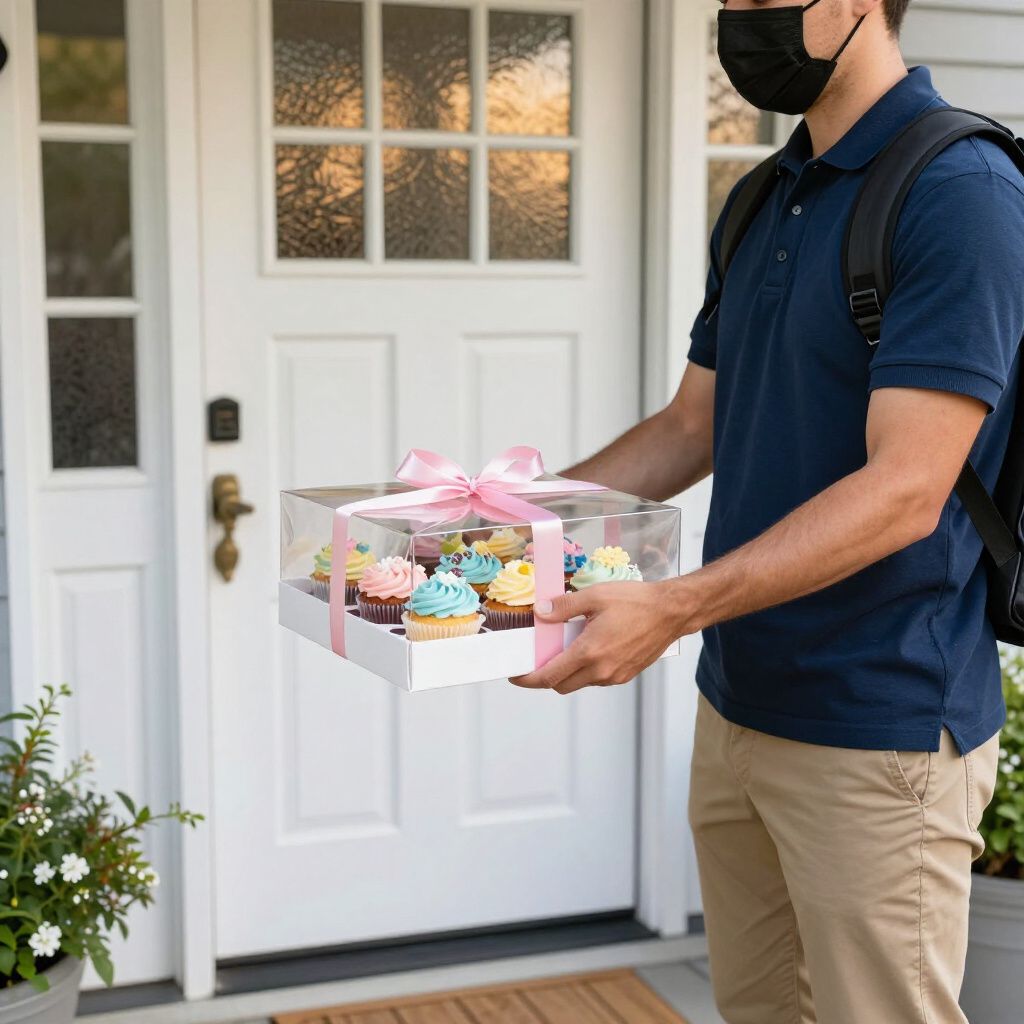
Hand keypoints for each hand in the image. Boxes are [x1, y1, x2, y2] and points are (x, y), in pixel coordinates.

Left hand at [509, 580, 687, 694]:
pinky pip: (597, 679)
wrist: (672, 612)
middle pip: (562, 685)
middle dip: (545, 678)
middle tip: (536, 661)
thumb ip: (564, 607)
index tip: (516, 676)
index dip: (528, 679)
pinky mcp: (626, 675)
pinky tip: (587, 649)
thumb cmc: (637, 601)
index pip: (550, 677)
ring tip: (564, 649)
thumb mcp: (595, 596)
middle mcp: (602, 670)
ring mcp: (615, 675)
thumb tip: (540, 612)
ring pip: (580, 683)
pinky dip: (585, 670)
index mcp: (590, 652)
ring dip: (567, 673)